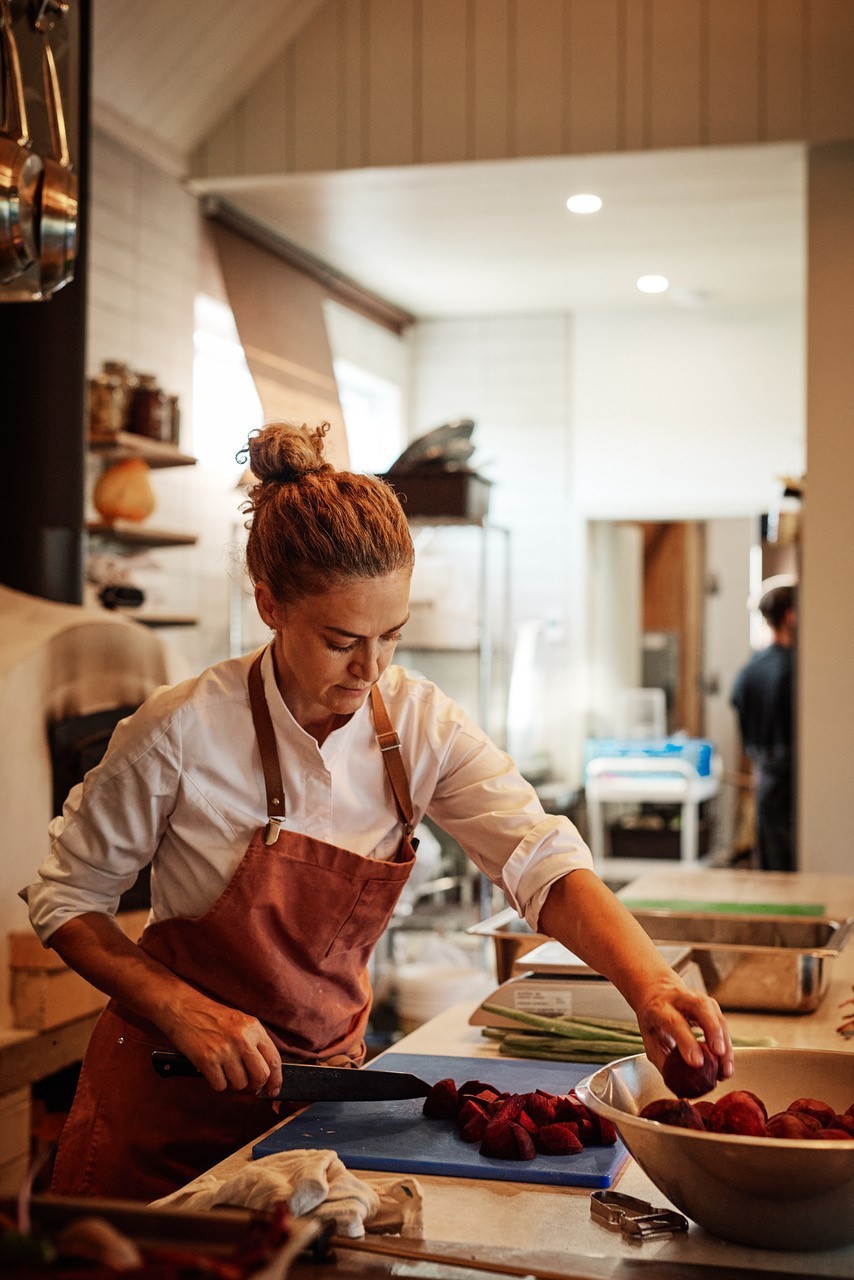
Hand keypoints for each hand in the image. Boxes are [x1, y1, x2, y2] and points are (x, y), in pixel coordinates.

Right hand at [160, 993, 282, 1096]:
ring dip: (232, 1083)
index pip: (274, 1059)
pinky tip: (212, 1070)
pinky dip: (216, 1083)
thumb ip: (254, 1042)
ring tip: (224, 1069)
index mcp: (254, 1028)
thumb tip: (265, 1072)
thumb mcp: (240, 1021)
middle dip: (255, 1085)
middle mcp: (242, 1039)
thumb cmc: (211, 1016)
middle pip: (261, 1076)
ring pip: (240, 1084)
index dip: (276, 1079)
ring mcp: (225, 1050)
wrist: (184, 1008)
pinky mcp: (207, 1060)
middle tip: (247, 1083)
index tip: (273, 1090)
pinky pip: (220, 1086)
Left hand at [634, 976, 732, 1077]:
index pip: (674, 1022)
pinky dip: (727, 1042)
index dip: (687, 1041)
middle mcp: (679, 998)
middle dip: (712, 1030)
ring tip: (726, 1069)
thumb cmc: (654, 1022)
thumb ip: (664, 1061)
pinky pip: (722, 1021)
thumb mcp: (650, 1041)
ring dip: (725, 1041)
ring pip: (715, 1014)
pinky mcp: (710, 1005)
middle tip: (719, 1054)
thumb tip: (683, 1087)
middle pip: (700, 1007)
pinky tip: (727, 1062)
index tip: (697, 1062)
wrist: (655, 994)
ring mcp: (697, 999)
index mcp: (659, 1008)